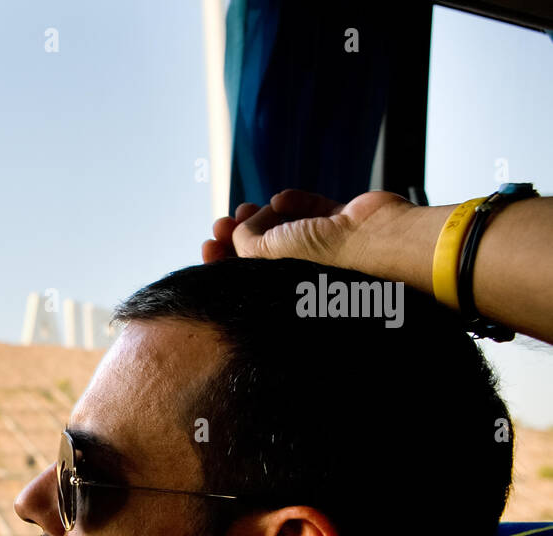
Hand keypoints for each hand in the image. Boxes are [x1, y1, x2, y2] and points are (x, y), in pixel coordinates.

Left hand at [202, 189, 414, 272]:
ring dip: (260, 215)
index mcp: (287, 289)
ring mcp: (326, 243)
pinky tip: (280, 199)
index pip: (248, 276)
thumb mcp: (265, 254)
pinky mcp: (344, 220)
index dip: (224, 260)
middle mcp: (306, 269)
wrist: (376, 241)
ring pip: (285, 226)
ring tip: (245, 208)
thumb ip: (243, 241)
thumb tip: (238, 229)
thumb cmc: (321, 258)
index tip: (208, 246)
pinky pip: (312, 207)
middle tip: (220, 223)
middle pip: (262, 249)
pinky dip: (294, 201)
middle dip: (237, 234)